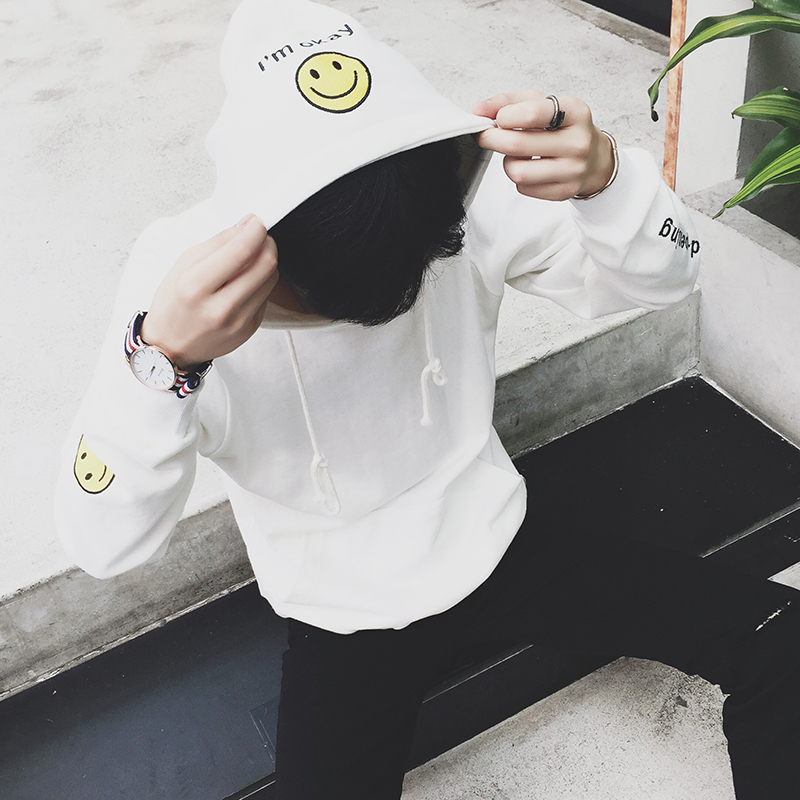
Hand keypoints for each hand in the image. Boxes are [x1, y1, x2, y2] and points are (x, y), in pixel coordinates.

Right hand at [141, 214, 278, 368]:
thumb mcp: (183, 266)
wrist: (171, 348)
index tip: (256, 223)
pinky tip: (244, 283)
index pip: (240, 251)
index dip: (256, 231)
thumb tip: (245, 226)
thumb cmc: (173, 304)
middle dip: (267, 243)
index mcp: (196, 287)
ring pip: (271, 280)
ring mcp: (238, 322)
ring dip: (266, 262)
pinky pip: (266, 297)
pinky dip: (260, 283)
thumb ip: (216, 243)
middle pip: (265, 265)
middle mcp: (219, 308)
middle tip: (259, 237)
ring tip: (250, 259)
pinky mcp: (249, 329)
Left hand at [472, 90, 614, 200]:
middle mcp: (577, 142)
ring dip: (508, 162)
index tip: (497, 119)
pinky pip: (523, 188)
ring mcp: (572, 170)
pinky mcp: (564, 191)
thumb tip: (479, 109)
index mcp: (575, 112)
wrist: (595, 158)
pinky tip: (530, 168)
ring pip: (517, 172)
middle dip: (492, 139)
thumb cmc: (563, 127)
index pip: (531, 113)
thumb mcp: (543, 104)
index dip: (504, 116)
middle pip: (517, 145)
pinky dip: (519, 178)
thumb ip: (509, 102)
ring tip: (516, 154)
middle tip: (486, 136)